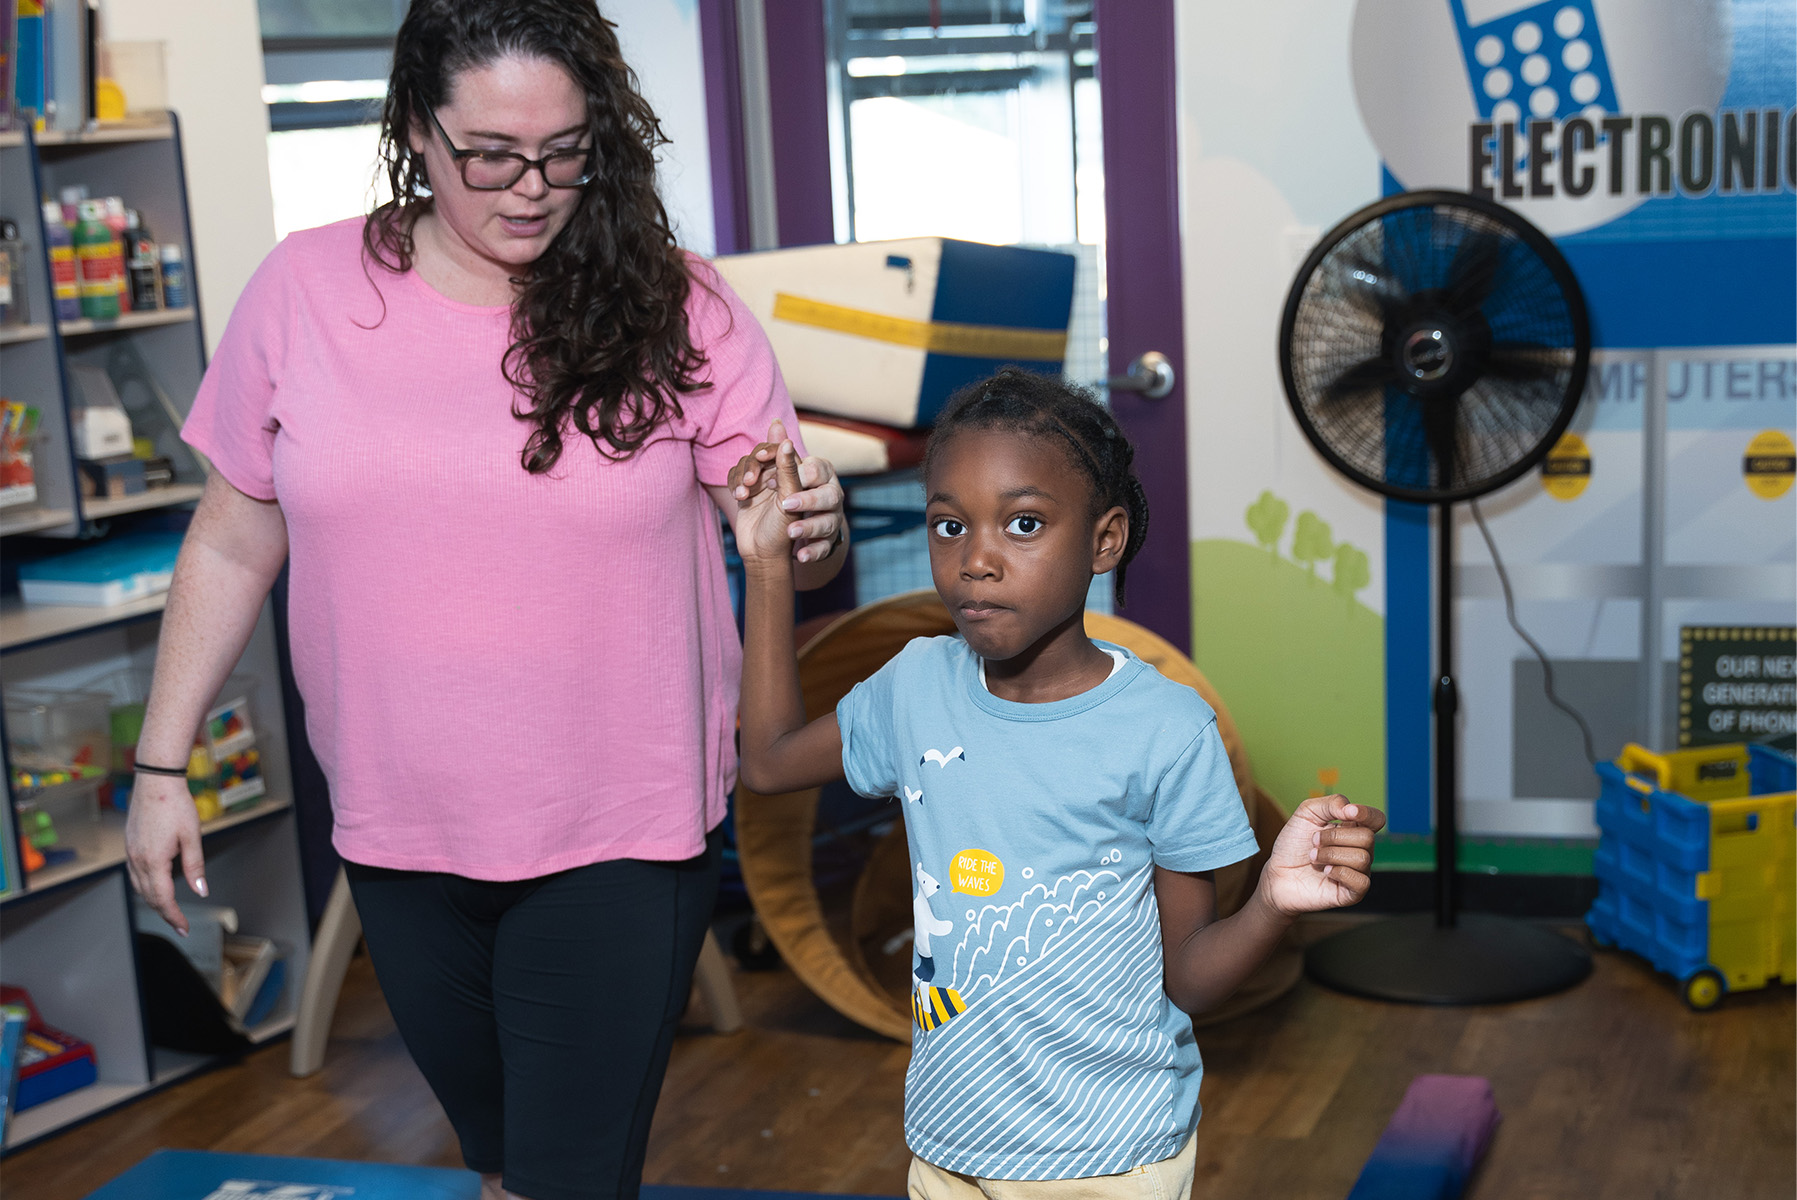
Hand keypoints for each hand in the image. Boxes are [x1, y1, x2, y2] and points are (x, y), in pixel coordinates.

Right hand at [124, 772, 206, 934]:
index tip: (184, 929)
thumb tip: (201, 891)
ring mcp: (131, 853)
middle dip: (165, 913)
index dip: (174, 916)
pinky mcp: (130, 845)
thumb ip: (195, 866)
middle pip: (149, 896)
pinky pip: (135, 874)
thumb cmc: (176, 805)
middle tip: (180, 925)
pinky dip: (145, 886)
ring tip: (169, 910)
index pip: (163, 899)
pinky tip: (155, 886)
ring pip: (139, 887)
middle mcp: (138, 860)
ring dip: (154, 901)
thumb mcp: (192, 836)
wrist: (156, 781)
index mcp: (154, 861)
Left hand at [730, 420, 845, 564]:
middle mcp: (832, 496)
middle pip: (830, 496)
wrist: (777, 534)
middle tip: (787, 505)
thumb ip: (777, 452)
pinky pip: (825, 549)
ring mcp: (832, 520)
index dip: (796, 474)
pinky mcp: (827, 543)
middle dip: (808, 500)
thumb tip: (775, 424)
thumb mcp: (776, 475)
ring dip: (810, 528)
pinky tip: (799, 557)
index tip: (769, 481)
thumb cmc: (780, 495)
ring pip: (829, 523)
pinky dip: (813, 553)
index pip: (816, 469)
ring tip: (791, 533)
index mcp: (821, 474)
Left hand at [1257, 795, 1384, 918]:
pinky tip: (1325, 872)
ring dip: (1330, 855)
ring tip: (1313, 857)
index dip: (1366, 814)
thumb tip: (1352, 809)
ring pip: (1362, 858)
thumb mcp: (1306, 814)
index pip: (1377, 819)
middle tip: (1313, 842)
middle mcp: (1361, 850)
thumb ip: (1331, 803)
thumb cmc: (1293, 843)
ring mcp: (1359, 872)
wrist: (1278, 873)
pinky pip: (1361, 882)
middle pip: (1367, 837)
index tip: (1346, 813)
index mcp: (1353, 829)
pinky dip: (1339, 873)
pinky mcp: (1353, 893)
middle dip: (1334, 837)